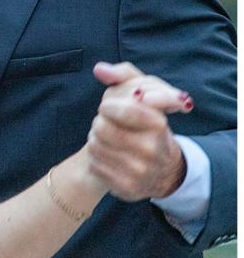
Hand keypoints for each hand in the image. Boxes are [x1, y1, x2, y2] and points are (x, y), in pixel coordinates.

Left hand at [87, 62, 193, 201]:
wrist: (162, 169)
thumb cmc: (146, 123)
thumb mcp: (144, 91)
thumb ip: (123, 74)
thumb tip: (99, 69)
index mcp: (158, 123)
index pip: (124, 108)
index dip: (109, 106)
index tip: (108, 107)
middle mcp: (152, 149)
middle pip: (101, 128)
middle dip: (101, 123)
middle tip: (109, 125)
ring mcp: (140, 172)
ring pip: (95, 146)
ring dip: (96, 140)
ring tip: (109, 140)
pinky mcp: (128, 188)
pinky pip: (95, 166)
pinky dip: (97, 159)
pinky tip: (110, 157)